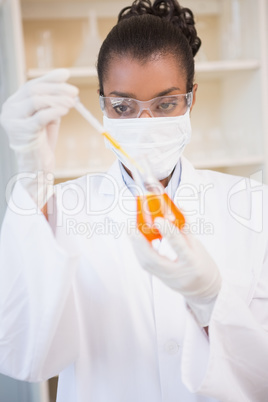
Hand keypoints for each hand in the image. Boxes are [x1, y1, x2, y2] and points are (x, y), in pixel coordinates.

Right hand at [0, 69, 78, 208]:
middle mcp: (10, 110)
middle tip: (74, 92)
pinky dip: (55, 110)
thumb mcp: (47, 118)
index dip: (49, 79)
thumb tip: (66, 85)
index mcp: (14, 104)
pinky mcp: (22, 131)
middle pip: (34, 91)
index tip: (66, 74)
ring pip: (37, 101)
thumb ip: (51, 103)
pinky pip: (40, 116)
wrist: (36, 167)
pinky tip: (65, 110)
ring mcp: (13, 120)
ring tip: (73, 103)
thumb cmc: (42, 143)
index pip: (32, 85)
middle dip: (57, 89)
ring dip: (58, 99)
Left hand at [131, 217, 221, 325]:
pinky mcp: (160, 280)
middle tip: (132, 226)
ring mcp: (167, 278)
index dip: (168, 232)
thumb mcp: (198, 247)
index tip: (158, 219)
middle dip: (140, 242)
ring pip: (146, 264)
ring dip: (136, 246)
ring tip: (131, 231)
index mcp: (192, 263)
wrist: (204, 291)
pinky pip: (146, 265)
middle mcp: (178, 273)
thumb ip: (186, 229)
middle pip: (154, 259)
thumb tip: (179, 208)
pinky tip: (135, 241)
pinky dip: (139, 251)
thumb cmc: (204, 265)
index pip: (179, 246)